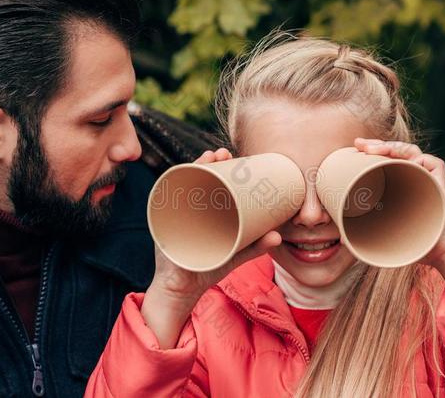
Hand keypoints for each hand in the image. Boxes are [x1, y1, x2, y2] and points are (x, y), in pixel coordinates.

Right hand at [142, 148, 281, 347]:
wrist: (183, 290)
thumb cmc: (209, 267)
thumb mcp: (236, 254)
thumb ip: (256, 246)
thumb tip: (278, 236)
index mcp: (206, 210)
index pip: (212, 182)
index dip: (221, 167)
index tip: (231, 155)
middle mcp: (189, 208)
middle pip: (197, 177)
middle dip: (209, 162)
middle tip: (222, 154)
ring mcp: (176, 214)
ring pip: (184, 184)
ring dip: (194, 167)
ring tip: (209, 158)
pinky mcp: (166, 225)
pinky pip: (167, 201)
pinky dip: (173, 186)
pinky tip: (181, 173)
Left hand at [353, 138, 444, 285]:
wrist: (437, 251)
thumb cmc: (412, 245)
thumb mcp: (382, 234)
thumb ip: (365, 233)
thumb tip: (342, 241)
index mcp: (398, 184)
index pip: (384, 160)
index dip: (370, 152)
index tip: (353, 150)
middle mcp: (412, 176)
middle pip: (394, 151)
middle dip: (376, 144)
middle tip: (358, 144)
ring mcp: (426, 175)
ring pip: (409, 151)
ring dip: (390, 146)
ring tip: (371, 150)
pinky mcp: (440, 177)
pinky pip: (428, 159)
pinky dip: (415, 157)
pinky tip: (398, 160)